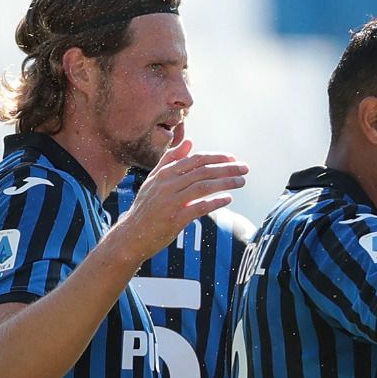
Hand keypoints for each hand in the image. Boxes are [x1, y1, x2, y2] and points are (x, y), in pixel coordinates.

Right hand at [113, 138, 248, 259]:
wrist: (132, 235)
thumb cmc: (146, 207)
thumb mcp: (154, 180)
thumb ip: (170, 160)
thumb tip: (189, 142)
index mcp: (164, 173)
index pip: (195, 159)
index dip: (216, 157)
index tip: (233, 158)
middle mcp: (167, 184)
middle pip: (203, 171)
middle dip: (227, 168)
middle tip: (245, 168)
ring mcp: (171, 201)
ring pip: (203, 187)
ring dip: (226, 183)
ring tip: (241, 182)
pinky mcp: (175, 219)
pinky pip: (199, 207)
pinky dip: (215, 202)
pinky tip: (228, 199)